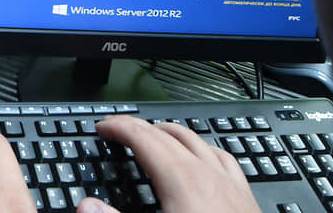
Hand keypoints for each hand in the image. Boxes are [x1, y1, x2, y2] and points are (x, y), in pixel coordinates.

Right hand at [76, 115, 260, 212]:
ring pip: (197, 141)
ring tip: (154, 135)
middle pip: (167, 135)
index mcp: (181, 179)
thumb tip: (87, 206)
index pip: (143, 137)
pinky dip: (203, 149)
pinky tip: (202, 157)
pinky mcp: (245, 196)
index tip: (102, 128)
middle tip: (119, 131)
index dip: (119, 128)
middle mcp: (206, 173)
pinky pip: (223, 158)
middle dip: (139, 128)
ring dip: (170, 134)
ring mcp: (229, 182)